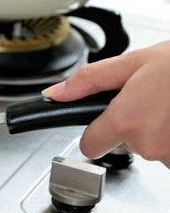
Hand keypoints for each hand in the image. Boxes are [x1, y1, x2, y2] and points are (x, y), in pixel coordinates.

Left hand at [42, 40, 169, 166]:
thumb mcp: (130, 63)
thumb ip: (87, 82)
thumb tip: (55, 94)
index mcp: (125, 121)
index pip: (89, 146)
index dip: (96, 131)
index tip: (104, 122)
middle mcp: (148, 145)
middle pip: (123, 144)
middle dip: (133, 124)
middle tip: (151, 100)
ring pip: (150, 149)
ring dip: (158, 131)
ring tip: (168, 106)